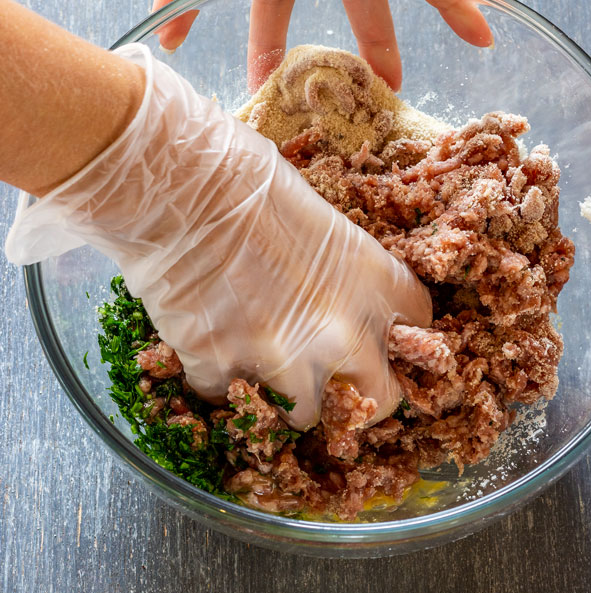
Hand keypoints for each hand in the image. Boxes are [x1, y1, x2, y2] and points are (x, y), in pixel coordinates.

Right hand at [6, 45, 431, 427]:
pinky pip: (233, 402)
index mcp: (371, 277)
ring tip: (259, 362)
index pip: (419, 327)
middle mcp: (340, 328)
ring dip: (286, 398)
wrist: (170, 184)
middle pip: (382, 400)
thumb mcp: (315, 214)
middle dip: (359, 394)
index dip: (397, 335)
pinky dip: (221, 384)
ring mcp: (282, 358)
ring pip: (307, 417)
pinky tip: (207, 348)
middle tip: (332, 379)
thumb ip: (337, 267)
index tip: (379, 334)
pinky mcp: (223, 372)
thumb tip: (328, 289)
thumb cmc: (240, 174)